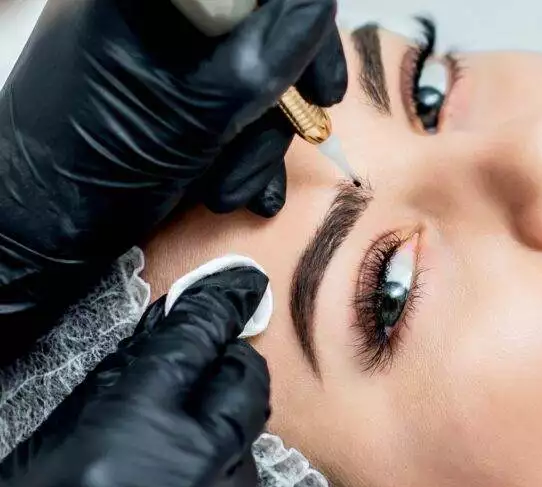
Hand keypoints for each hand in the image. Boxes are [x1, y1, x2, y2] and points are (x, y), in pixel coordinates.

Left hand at [0, 0, 344, 362]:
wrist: (38, 230)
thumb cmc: (96, 169)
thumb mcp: (195, 117)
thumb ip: (261, 59)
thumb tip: (317, 7)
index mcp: (148, 2)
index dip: (302, 31)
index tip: (324, 90)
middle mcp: (154, 14)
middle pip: (260, 33)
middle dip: (278, 103)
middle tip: (299, 139)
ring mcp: (156, 53)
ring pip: (249, 77)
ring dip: (257, 142)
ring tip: (230, 189)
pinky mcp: (162, 91)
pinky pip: (226, 103)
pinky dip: (242, 147)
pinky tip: (237, 188)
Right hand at [0, 268, 270, 486]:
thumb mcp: (48, 450)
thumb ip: (117, 391)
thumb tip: (171, 336)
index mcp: (131, 442)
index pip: (194, 348)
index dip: (215, 309)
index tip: (238, 286)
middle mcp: (191, 485)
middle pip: (245, 394)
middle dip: (230, 371)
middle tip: (209, 365)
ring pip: (246, 457)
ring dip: (217, 446)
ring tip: (164, 465)